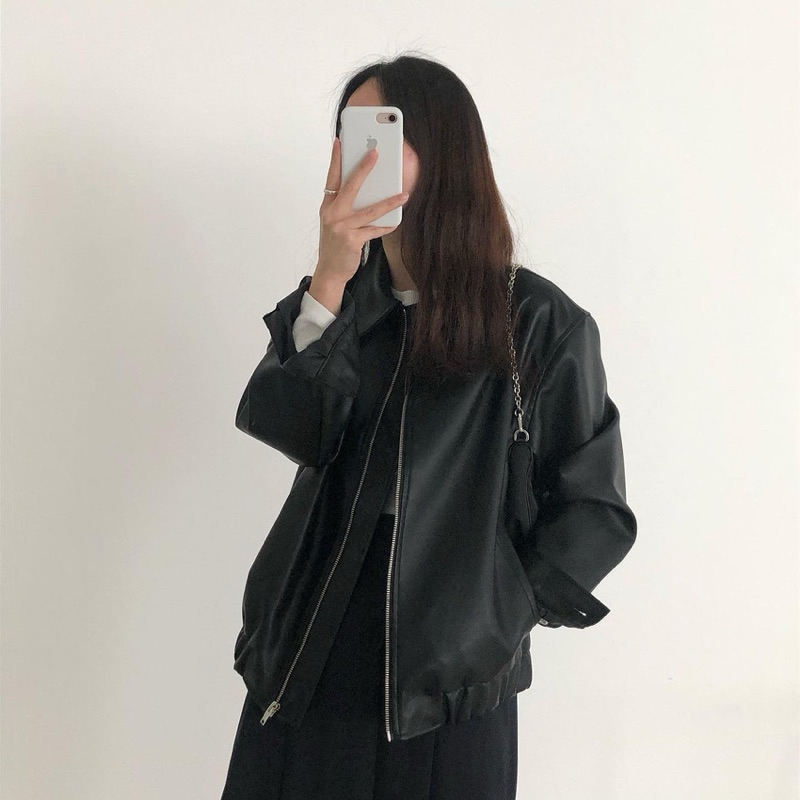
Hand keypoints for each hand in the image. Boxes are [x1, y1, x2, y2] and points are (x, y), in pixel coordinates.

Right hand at [315, 137, 408, 285]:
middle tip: (375, 152)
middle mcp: (332, 214)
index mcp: (327, 206)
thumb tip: (367, 191)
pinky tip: (396, 221)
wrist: (329, 271)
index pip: (331, 177)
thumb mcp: (334, 222)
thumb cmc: (335, 244)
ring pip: (369, 210)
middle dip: (363, 168)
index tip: (340, 141)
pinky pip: (374, 230)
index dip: (336, 159)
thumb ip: (345, 205)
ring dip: (388, 201)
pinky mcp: (352, 240)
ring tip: (403, 194)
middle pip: (350, 186)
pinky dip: (386, 226)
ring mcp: (342, 227)